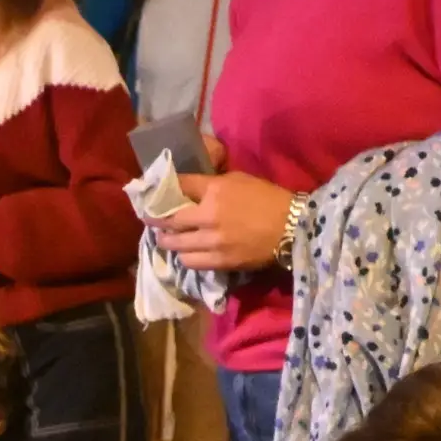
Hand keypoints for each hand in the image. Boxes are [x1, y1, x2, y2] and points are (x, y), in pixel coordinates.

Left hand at [147, 169, 298, 273]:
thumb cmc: (268, 198)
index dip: (163, 190)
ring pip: (176, 245)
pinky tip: (183, 254)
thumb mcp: (239, 179)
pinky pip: (190, 262)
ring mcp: (213, 241)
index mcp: (215, 189)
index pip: (180, 186)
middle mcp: (209, 215)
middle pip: (170, 220)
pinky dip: (184, 257)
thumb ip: (213, 184)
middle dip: (156, 220)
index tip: (153, 194)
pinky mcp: (219, 261)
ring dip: (166, 242)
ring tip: (164, 240)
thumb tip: (191, 188)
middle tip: (150, 221)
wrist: (291, 227)